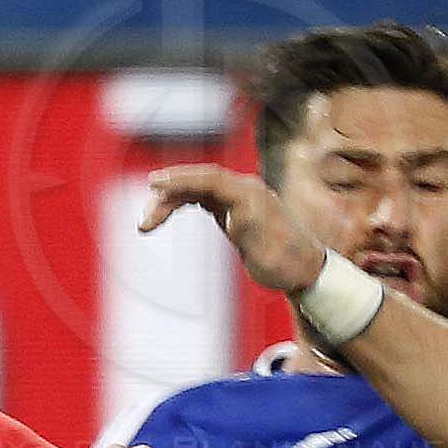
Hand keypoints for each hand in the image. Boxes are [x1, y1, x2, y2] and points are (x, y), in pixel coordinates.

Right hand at [138, 164, 326, 294]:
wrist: (302, 269)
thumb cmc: (285, 263)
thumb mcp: (266, 251)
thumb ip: (248, 229)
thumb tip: (232, 214)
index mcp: (252, 195)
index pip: (211, 179)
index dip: (181, 179)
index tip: (155, 184)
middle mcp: (244, 189)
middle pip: (198, 181)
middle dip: (168, 193)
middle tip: (145, 217)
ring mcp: (237, 197)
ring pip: (195, 189)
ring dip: (169, 202)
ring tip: (147, 223)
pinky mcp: (231, 206)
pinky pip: (199, 197)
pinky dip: (180, 204)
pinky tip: (164, 214)